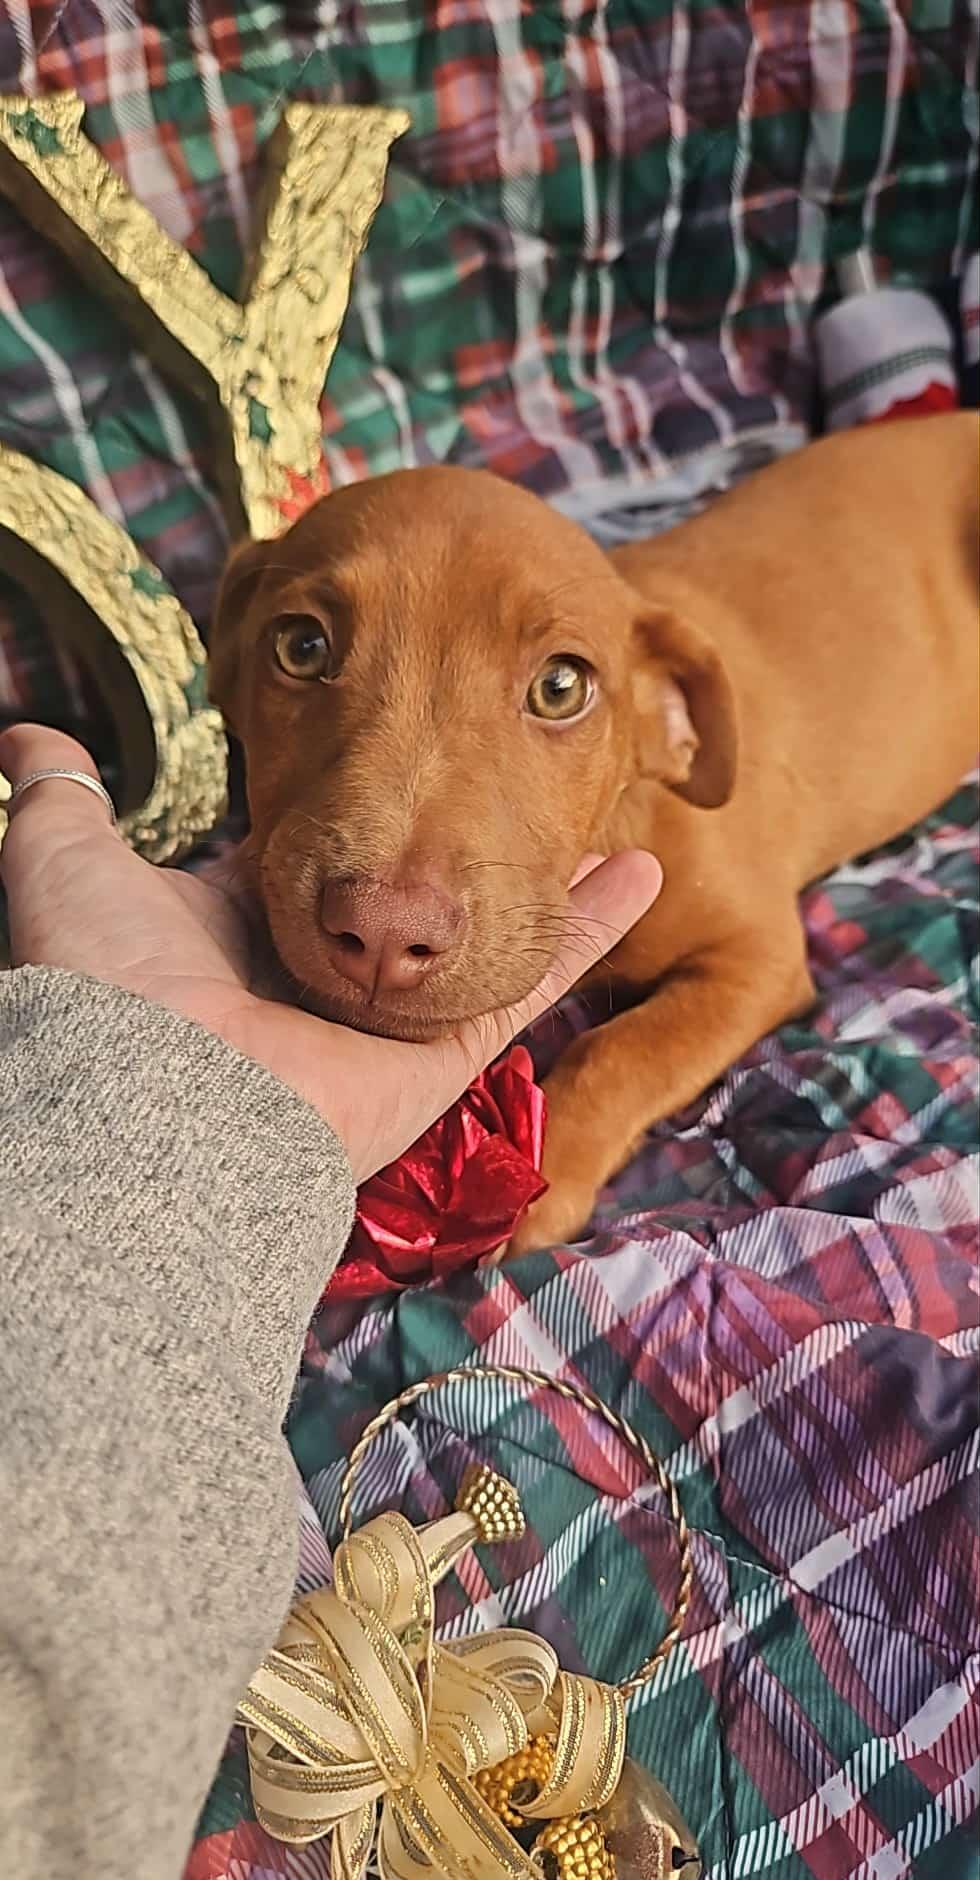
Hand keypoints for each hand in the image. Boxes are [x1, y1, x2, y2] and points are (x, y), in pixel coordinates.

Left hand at [0, 726, 660, 1182]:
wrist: (150, 1099)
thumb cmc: (106, 982)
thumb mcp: (65, 858)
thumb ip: (62, 797)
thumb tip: (29, 741)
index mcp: (242, 930)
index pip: (328, 859)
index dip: (374, 808)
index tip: (419, 748)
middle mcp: (321, 978)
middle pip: (420, 897)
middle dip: (476, 841)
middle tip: (530, 771)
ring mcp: (390, 1018)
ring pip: (489, 932)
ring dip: (545, 875)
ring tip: (604, 811)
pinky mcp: (447, 1052)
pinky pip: (531, 978)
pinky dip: (587, 926)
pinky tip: (642, 869)